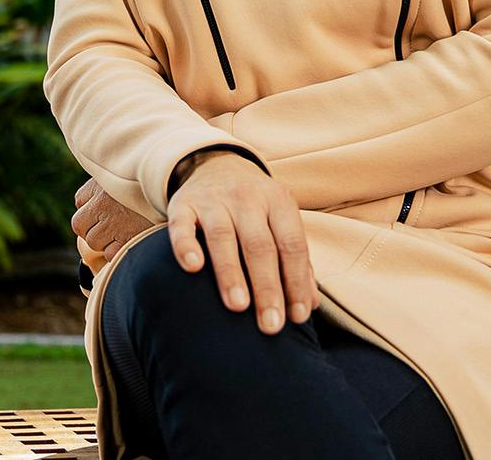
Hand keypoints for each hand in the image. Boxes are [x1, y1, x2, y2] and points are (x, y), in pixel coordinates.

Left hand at [73, 176, 155, 262]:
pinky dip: (119, 253)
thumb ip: (113, 186)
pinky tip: (134, 242)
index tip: (104, 212)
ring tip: (128, 233)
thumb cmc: (159, 187)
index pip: (80, 201)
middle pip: (80, 225)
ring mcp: (111, 224)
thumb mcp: (134, 177)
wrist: (181, 200)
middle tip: (114, 227)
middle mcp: (102, 203)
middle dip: (94, 228)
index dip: (92, 209)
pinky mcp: (124, 242)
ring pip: (94, 242)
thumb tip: (91, 198)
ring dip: (106, 242)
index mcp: (102, 185)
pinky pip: (110, 255)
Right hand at [167, 151, 316, 335]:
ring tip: (237, 306)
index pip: (292, 244)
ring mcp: (213, 199)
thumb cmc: (255, 208)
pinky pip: (182, 225)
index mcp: (278, 201)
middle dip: (267, 286)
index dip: (296, 281)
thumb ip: (295, 261)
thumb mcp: (279, 222)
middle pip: (260, 244)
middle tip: (270, 325)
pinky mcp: (183, 204)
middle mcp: (247, 197)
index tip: (297, 317)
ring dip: (231, 272)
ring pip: (223, 236)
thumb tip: (309, 305)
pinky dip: (186, 245)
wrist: (216, 165)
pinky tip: (192, 267)